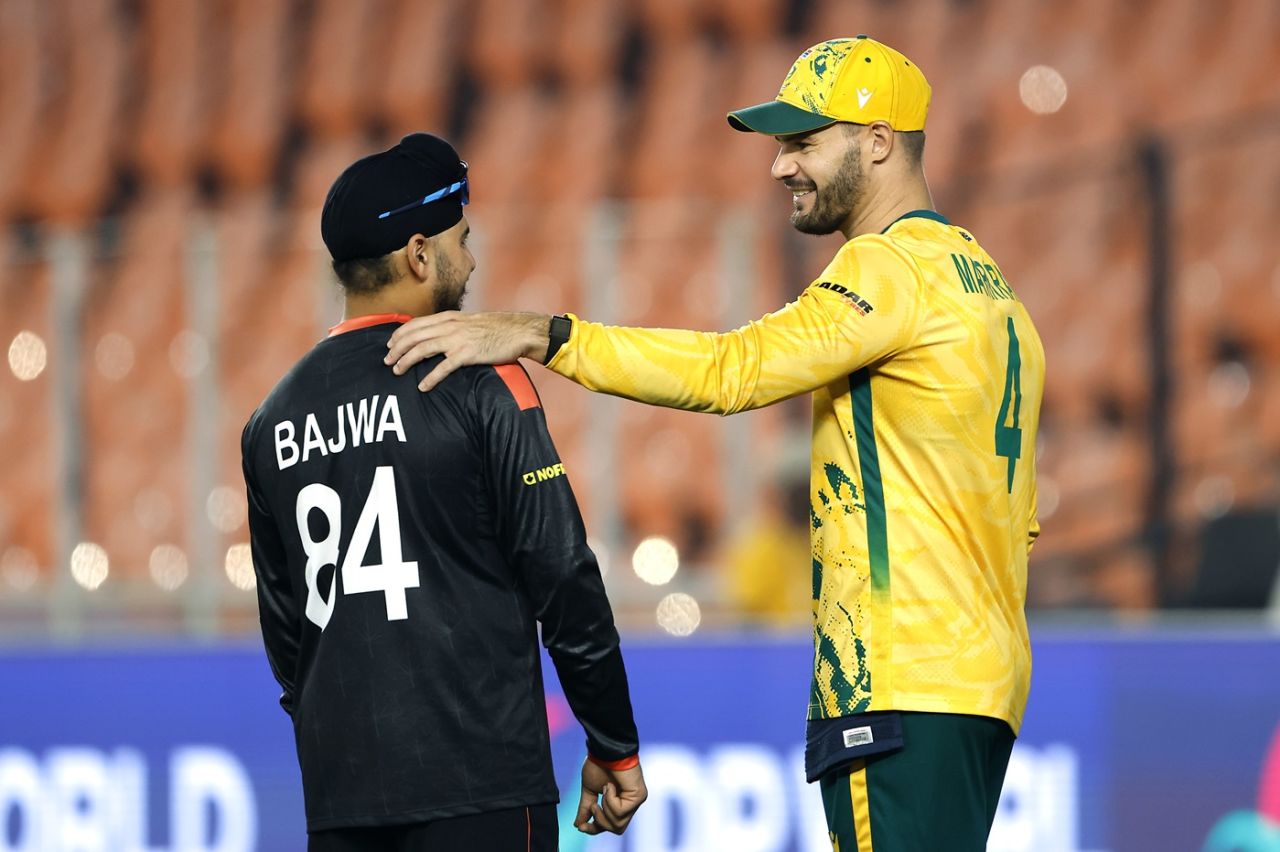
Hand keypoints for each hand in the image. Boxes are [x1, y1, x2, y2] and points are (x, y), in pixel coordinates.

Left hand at [384, 311, 551, 391]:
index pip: (415, 324)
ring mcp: (458, 339)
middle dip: (396, 349)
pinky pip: (443, 367)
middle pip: (414, 336)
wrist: (519, 331)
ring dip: (406, 361)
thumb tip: (437, 337)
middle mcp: (450, 326)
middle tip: (387, 361)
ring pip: (422, 349)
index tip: (389, 345)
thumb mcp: (469, 322)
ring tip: (397, 372)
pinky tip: (422, 387)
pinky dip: (430, 378)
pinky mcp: (468, 354)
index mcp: (449, 317)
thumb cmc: (497, 328)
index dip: (399, 334)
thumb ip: (452, 328)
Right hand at [574, 758, 646, 835]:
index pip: (610, 825)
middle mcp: (630, 804)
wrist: (605, 749)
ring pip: (618, 824)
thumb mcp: (589, 790)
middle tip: (593, 805)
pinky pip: (621, 812)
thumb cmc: (599, 764)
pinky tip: (610, 786)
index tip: (581, 827)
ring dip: (605, 810)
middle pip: (617, 829)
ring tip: (603, 791)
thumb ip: (586, 808)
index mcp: (619, 803)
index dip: (595, 829)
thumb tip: (578, 825)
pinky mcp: (639, 796)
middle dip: (600, 821)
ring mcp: (635, 801)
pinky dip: (610, 800)